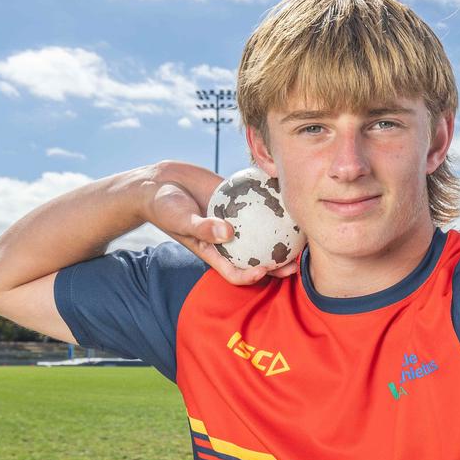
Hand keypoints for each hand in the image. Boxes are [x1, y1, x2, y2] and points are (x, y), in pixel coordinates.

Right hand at [142, 161, 299, 285]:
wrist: (159, 183)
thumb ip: (201, 227)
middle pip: (257, 256)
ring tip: (301, 227)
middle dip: (278, 262)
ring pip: (262, 231)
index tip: (267, 269)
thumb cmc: (163, 206)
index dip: (252, 276)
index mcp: (213, 251)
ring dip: (281, 233)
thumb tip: (228, 233)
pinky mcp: (236, 200)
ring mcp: (234, 220)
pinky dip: (269, 201)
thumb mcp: (180, 218)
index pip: (235, 271)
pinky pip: (257, 203)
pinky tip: (285, 193)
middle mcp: (227, 239)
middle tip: (297, 258)